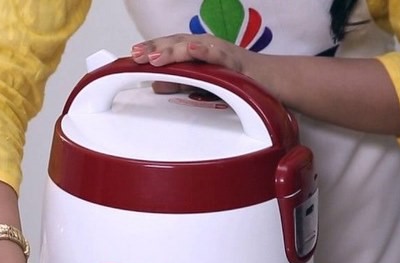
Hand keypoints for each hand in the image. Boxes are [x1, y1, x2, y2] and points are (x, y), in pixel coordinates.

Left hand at [131, 33, 253, 75]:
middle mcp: (205, 47)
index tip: (131, 56)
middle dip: (155, 48)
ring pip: (193, 47)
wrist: (268, 81)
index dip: (150, 49)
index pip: (168, 46)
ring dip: (173, 50)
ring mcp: (219, 52)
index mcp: (195, 51)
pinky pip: (218, 55)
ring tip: (155, 57)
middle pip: (176, 43)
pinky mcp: (235, 61)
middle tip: (136, 56)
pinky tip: (192, 50)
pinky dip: (205, 51)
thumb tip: (155, 83)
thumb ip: (179, 81)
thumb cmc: (235, 79)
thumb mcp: (200, 81)